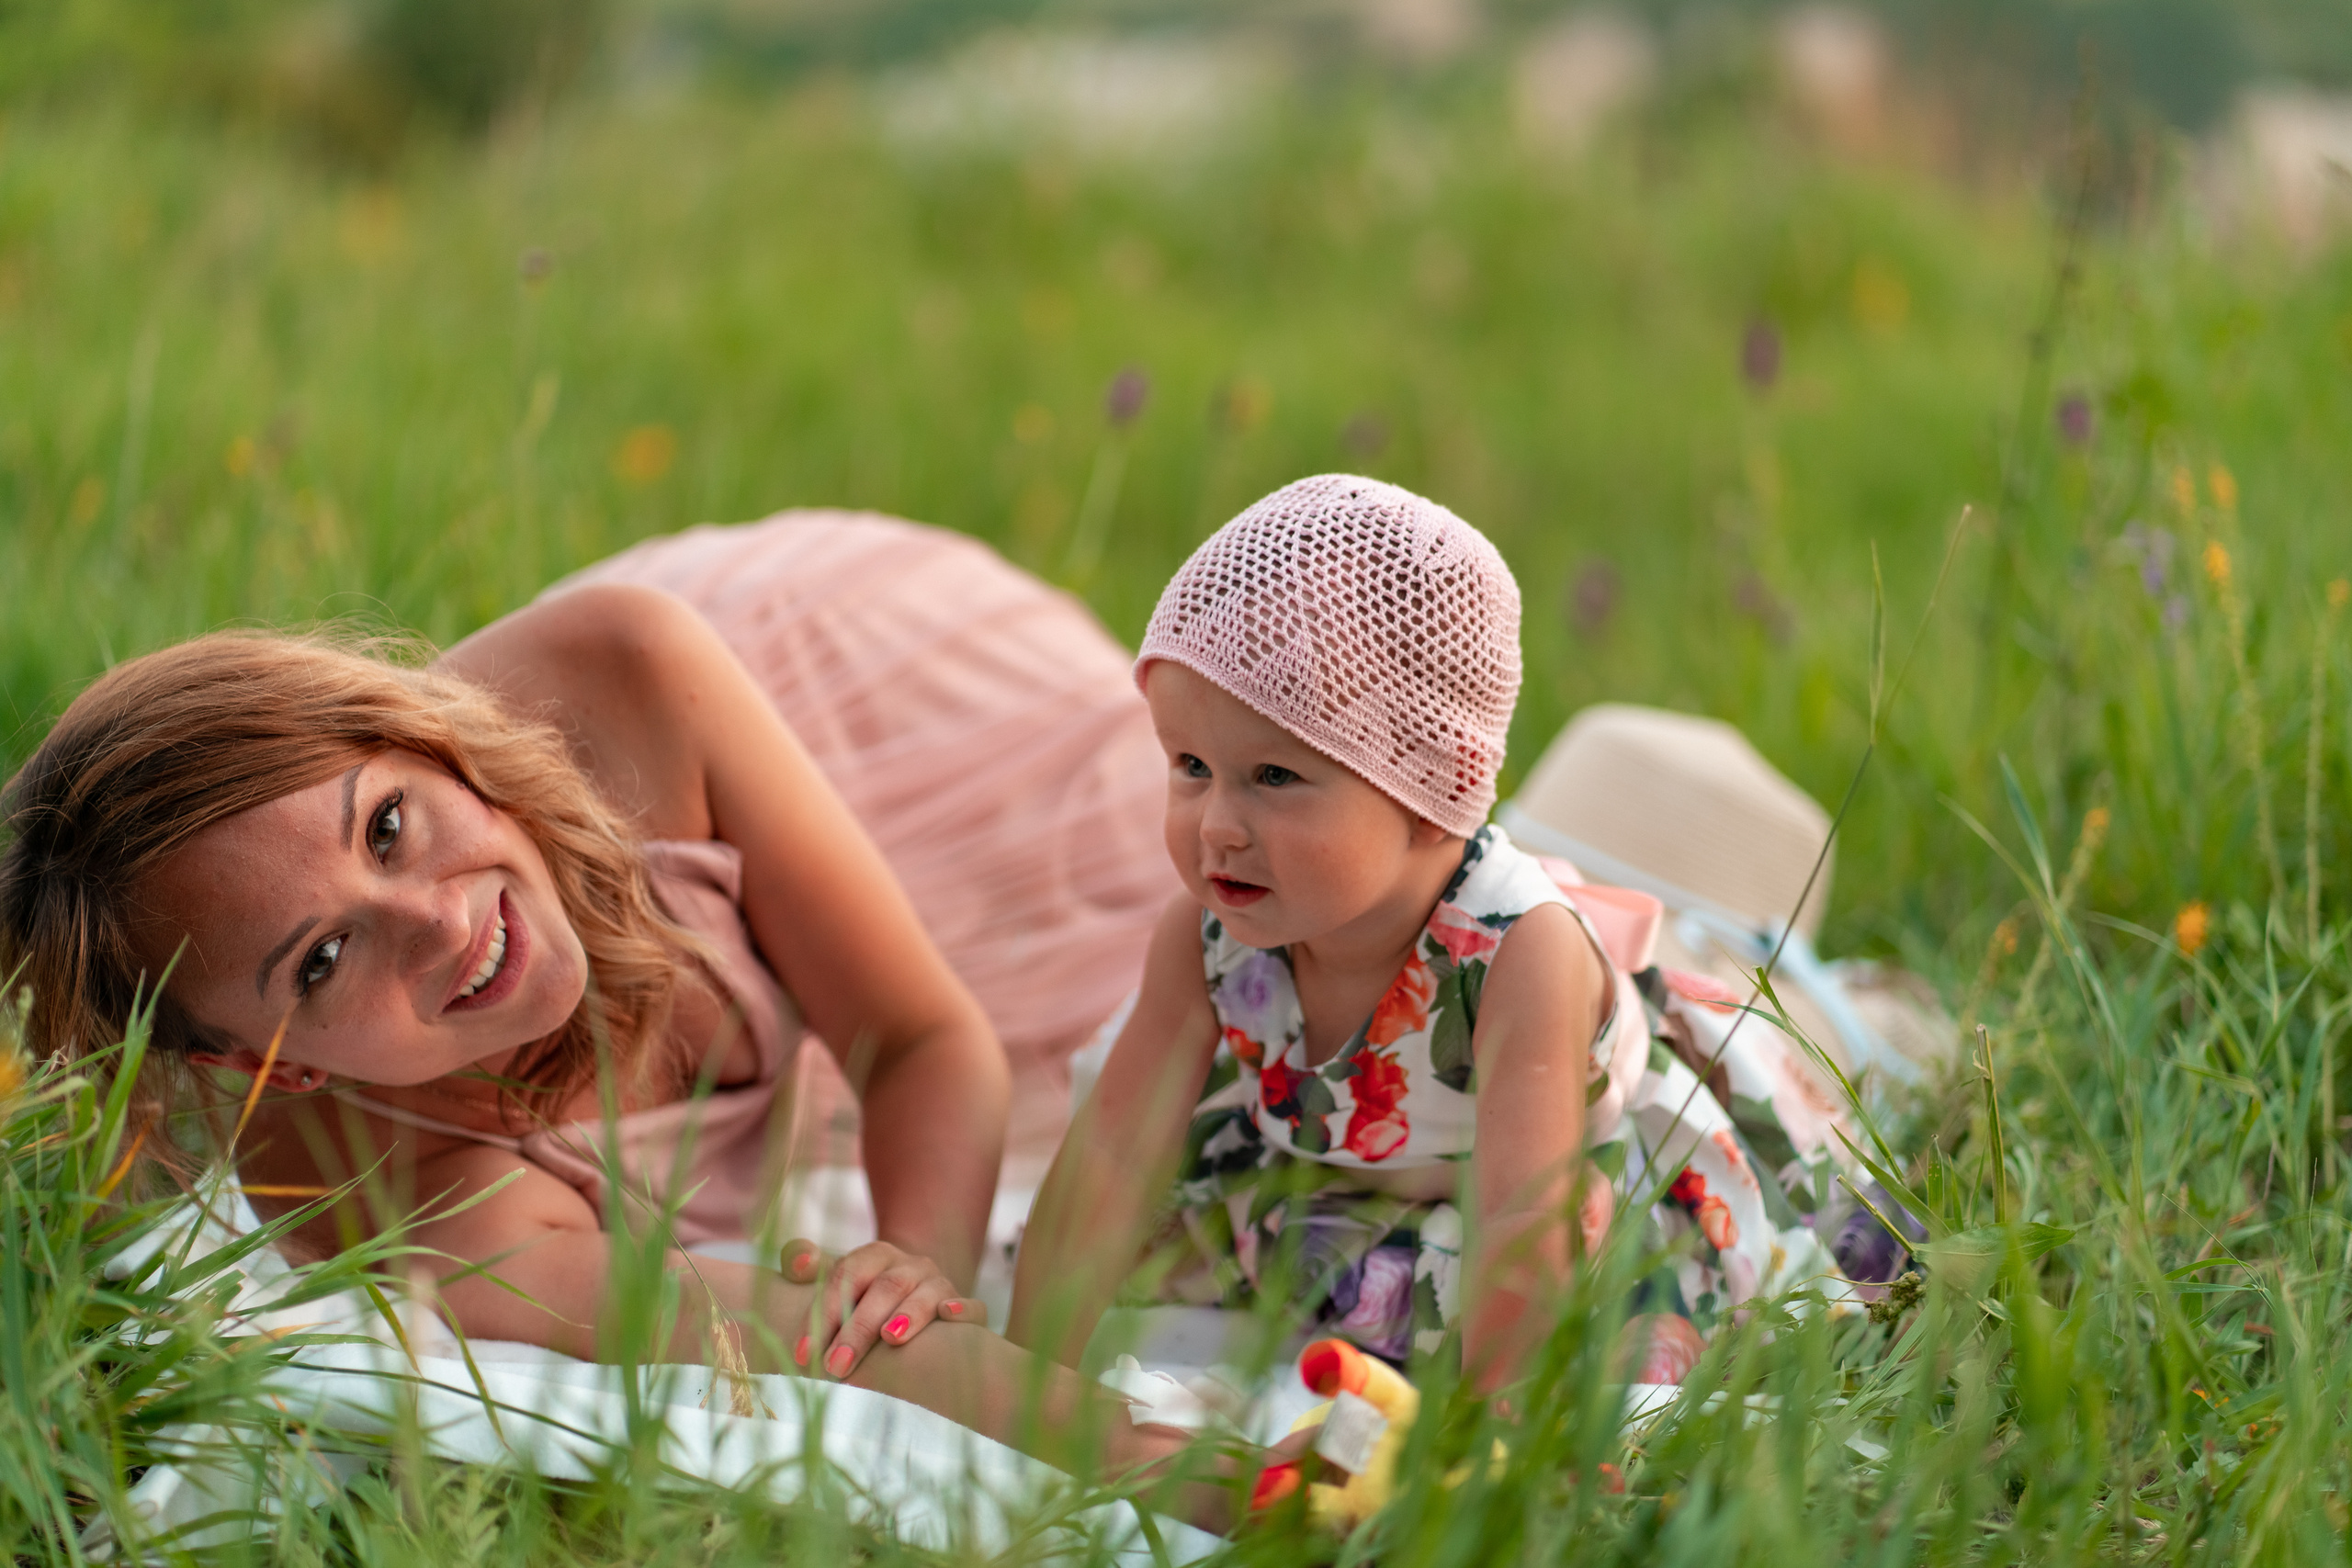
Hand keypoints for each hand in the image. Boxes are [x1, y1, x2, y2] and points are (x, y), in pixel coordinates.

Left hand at [779, 1237, 985, 1379]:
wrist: (913, 1299)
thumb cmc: (863, 1299)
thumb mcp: (835, 1280)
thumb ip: (808, 1265)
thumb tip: (797, 1258)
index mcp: (876, 1255)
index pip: (847, 1274)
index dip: (823, 1312)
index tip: (804, 1355)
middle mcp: (910, 1265)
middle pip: (885, 1287)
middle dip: (857, 1328)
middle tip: (835, 1367)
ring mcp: (940, 1285)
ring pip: (927, 1292)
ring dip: (909, 1313)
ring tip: (890, 1337)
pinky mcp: (965, 1308)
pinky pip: (973, 1307)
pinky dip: (963, 1310)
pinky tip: (949, 1315)